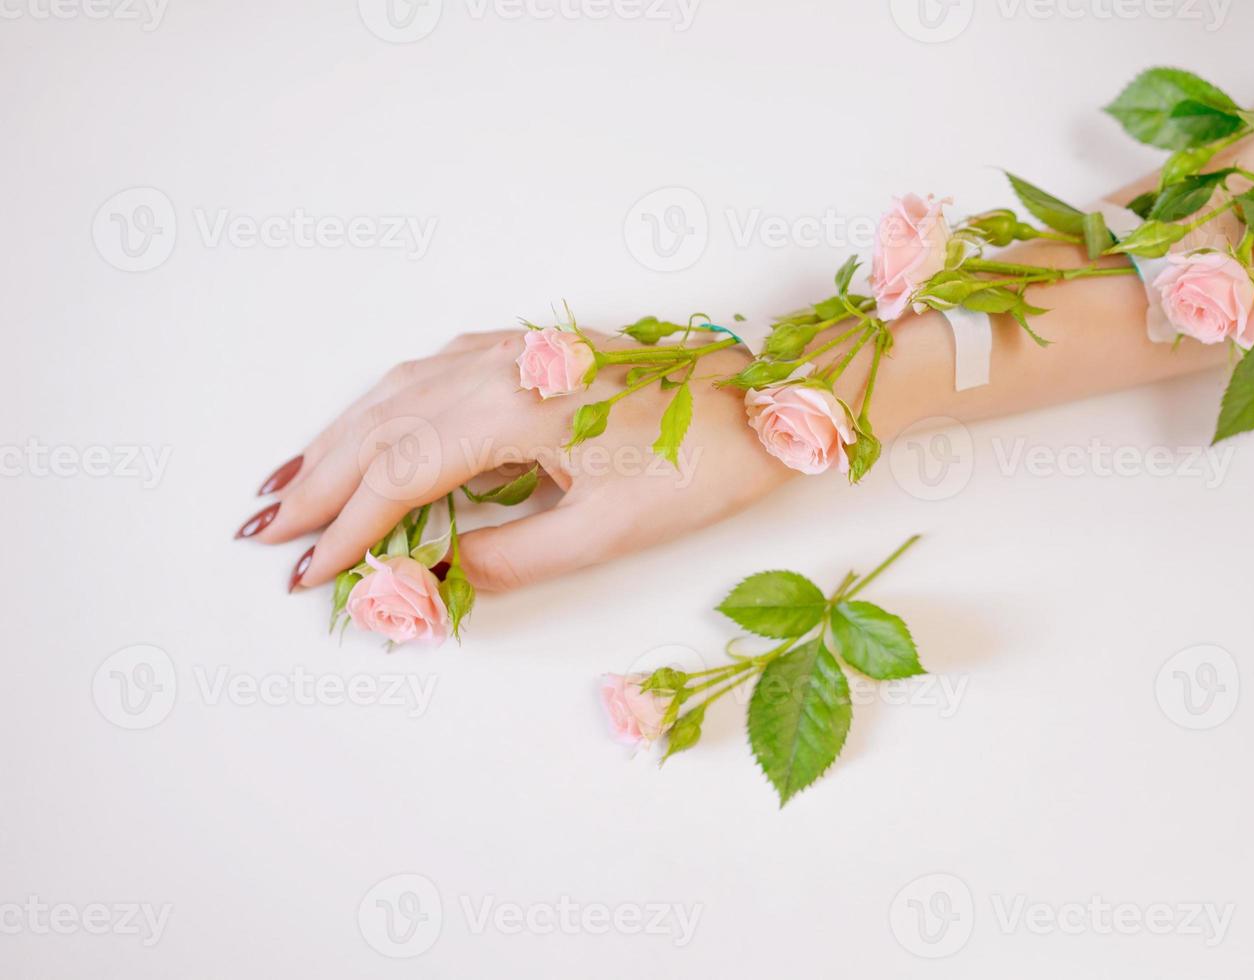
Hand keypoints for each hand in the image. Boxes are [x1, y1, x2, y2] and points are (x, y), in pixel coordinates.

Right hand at [237, 330, 794, 591]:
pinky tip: (364, 423)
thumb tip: (435, 580)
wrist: (770, 401)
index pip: (400, 473)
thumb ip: (509, 557)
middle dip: (317, 481)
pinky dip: (383, 404)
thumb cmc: (705, 463)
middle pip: (381, 425)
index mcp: (516, 408)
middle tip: (262, 532)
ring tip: (287, 482)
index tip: (305, 573)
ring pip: (398, 391)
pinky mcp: (530, 348)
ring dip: (337, 437)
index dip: (347, 528)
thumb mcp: (607, 530)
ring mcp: (514, 348)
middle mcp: (501, 365)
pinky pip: (430, 371)